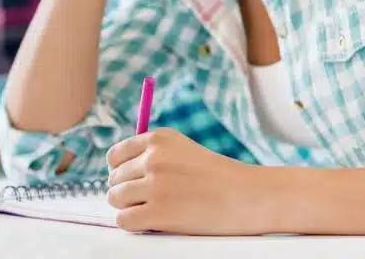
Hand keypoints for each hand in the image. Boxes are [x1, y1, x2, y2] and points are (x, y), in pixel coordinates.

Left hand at [106, 128, 273, 234]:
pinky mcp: (159, 212)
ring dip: (129, 208)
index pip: (115, 156)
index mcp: (158, 139)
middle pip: (114, 179)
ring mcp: (155, 185)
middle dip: (126, 191)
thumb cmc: (217, 177)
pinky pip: (124, 220)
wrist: (250, 196)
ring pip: (115, 198)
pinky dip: (132, 224)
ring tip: (151, 211)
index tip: (132, 182)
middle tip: (148, 201)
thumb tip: (115, 172)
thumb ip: (151, 154)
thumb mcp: (182, 150)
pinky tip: (150, 223)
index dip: (120, 172)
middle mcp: (153, 158)